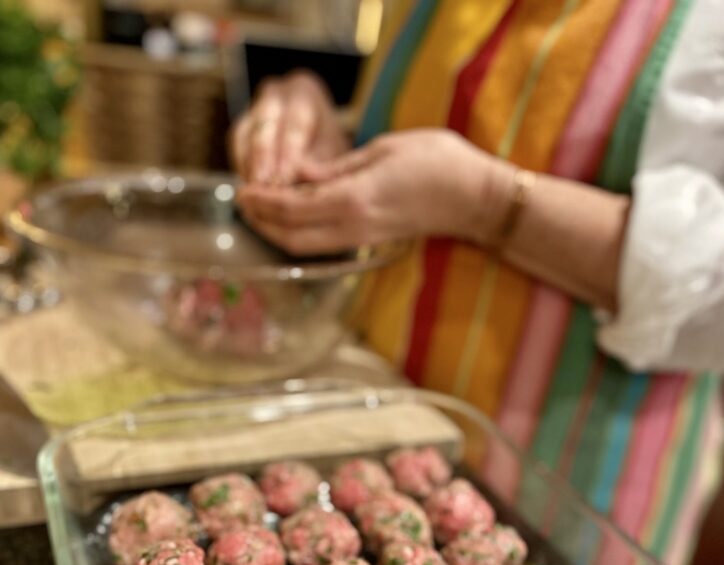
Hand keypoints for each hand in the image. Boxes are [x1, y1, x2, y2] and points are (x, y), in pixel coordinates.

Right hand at [231, 71, 349, 185]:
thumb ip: (315, 167)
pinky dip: (242, 170)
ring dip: (247, 167)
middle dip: (262, 160)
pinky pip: (236, 149)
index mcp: (304, 92)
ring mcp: (254, 110)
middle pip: (263, 126)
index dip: (288, 155)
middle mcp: (275, 95)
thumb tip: (293, 186)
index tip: (284, 181)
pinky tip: (249, 193)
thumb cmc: (330, 149)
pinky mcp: (241, 130)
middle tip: (263, 188)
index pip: (294, 124)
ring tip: (254, 196)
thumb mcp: (332, 155)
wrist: (319, 142)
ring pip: (243, 136)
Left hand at [237, 129, 501, 254]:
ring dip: (279, 231)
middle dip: (262, 223)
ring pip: (305, 245)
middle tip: (243, 203)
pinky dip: (302, 232)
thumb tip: (299, 173)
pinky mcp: (370, 240)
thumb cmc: (437, 164)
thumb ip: (335, 168)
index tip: (240, 189)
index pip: (290, 208)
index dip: (260, 202)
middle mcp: (352, 225)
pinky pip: (325, 241)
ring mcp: (362, 237)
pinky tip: (295, 215)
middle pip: (291, 237)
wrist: (474, 198)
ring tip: (261, 211)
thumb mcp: (380, 150)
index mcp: (352, 199)